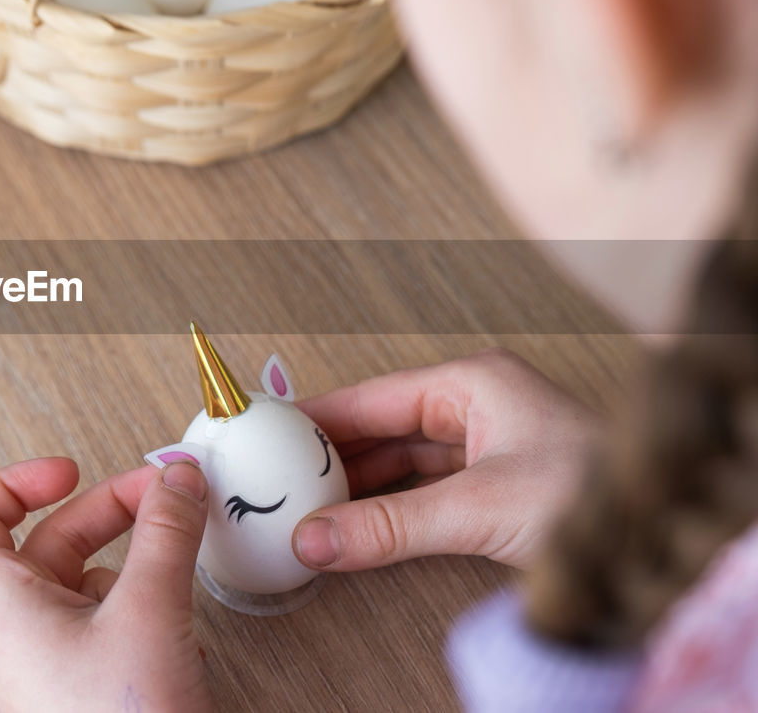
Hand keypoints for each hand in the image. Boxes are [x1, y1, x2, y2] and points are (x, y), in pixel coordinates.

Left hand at [0, 457, 213, 712]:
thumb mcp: (150, 611)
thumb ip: (164, 533)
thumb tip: (177, 477)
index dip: (16, 482)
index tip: (72, 471)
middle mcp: (6, 635)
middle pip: (40, 544)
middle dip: (105, 510)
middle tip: (165, 495)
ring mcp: (38, 668)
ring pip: (71, 583)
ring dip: (124, 552)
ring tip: (179, 542)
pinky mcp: (72, 692)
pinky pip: (91, 624)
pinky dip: (130, 597)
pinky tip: (172, 605)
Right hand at [293, 348, 599, 571]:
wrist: (657, 536)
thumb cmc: (592, 496)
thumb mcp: (476, 508)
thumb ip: (388, 526)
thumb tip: (315, 539)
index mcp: (472, 385)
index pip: (371, 398)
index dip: (316, 418)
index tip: (267, 433)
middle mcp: (475, 407)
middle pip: (381, 428)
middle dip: (331, 457)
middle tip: (276, 478)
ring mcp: (486, 447)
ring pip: (400, 462)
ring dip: (357, 487)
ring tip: (304, 505)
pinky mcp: (493, 486)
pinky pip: (422, 490)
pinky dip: (387, 508)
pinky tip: (356, 524)